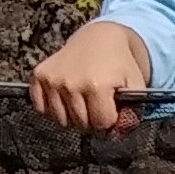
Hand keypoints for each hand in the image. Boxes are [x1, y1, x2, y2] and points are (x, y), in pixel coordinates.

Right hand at [29, 19, 151, 132]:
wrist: (99, 38)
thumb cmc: (119, 64)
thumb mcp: (135, 85)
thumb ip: (132, 113)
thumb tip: (116, 135)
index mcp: (96, 85)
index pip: (101, 123)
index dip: (109, 119)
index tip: (111, 108)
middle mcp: (71, 83)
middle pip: (80, 124)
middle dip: (92, 119)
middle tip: (97, 103)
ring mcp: (52, 79)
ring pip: (60, 120)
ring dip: (72, 116)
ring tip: (82, 100)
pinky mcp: (39, 75)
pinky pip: (41, 108)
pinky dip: (52, 109)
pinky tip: (65, 98)